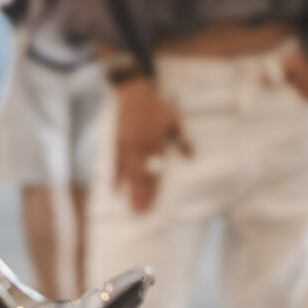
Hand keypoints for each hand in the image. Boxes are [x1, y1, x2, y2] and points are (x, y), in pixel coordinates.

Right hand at [113, 74, 189, 212]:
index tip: (154, 203)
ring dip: (130, 191)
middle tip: (141, 213)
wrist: (133, 94)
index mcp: (154, 143)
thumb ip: (183, 139)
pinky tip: (115, 191)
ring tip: (131, 207)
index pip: (155, 170)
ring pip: (128, 173)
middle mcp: (139, 147)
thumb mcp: (174, 120)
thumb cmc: (156, 108)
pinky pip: (115, 164)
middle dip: (141, 195)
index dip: (154, 189)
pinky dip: (115, 178)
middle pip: (140, 176)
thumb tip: (192, 156)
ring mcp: (126, 147)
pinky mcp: (117, 144)